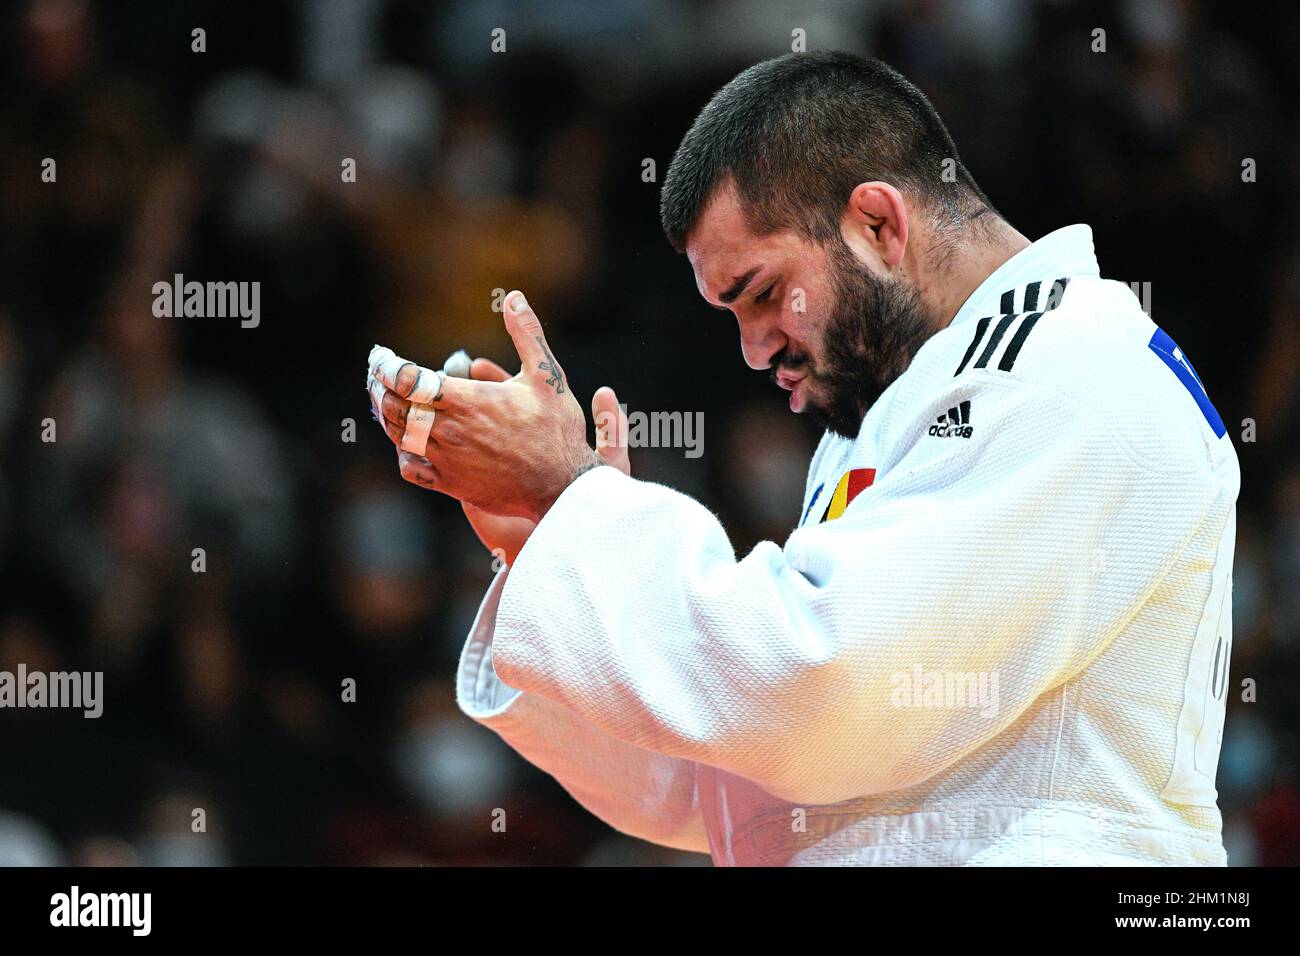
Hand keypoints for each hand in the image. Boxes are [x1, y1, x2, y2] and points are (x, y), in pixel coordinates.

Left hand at [375, 296, 630, 554]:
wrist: (562, 485)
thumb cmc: (557, 430)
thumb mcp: (546, 375)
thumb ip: (526, 334)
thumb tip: (514, 298)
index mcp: (466, 401)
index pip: (407, 379)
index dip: (387, 366)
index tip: (382, 357)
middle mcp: (450, 430)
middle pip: (394, 406)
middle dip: (379, 387)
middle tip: (377, 375)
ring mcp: (447, 460)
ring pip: (399, 436)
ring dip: (386, 416)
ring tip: (384, 401)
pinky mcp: (451, 484)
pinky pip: (411, 468)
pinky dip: (401, 453)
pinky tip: (406, 443)